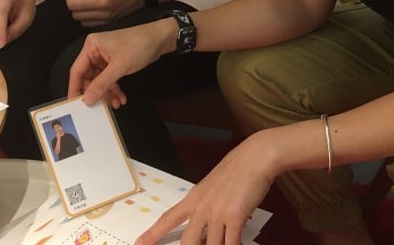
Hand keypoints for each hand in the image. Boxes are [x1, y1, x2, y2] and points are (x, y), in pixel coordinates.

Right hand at [68, 20, 173, 107]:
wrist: (161, 38)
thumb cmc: (139, 45)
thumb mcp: (119, 67)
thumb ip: (101, 84)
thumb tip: (87, 99)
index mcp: (91, 46)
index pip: (77, 70)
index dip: (75, 88)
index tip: (74, 103)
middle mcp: (96, 51)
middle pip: (89, 77)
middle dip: (96, 92)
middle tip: (99, 107)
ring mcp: (106, 57)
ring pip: (100, 80)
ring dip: (107, 93)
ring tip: (115, 103)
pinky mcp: (115, 62)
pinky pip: (110, 79)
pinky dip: (114, 88)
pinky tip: (121, 98)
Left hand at [136, 134, 274, 244]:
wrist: (254, 158)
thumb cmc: (237, 170)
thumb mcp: (213, 187)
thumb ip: (208, 206)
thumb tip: (212, 226)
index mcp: (193, 198)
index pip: (168, 219)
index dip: (152, 234)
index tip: (139, 244)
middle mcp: (201, 206)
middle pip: (188, 242)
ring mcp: (217, 212)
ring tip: (223, 243)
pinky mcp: (234, 216)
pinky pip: (231, 243)